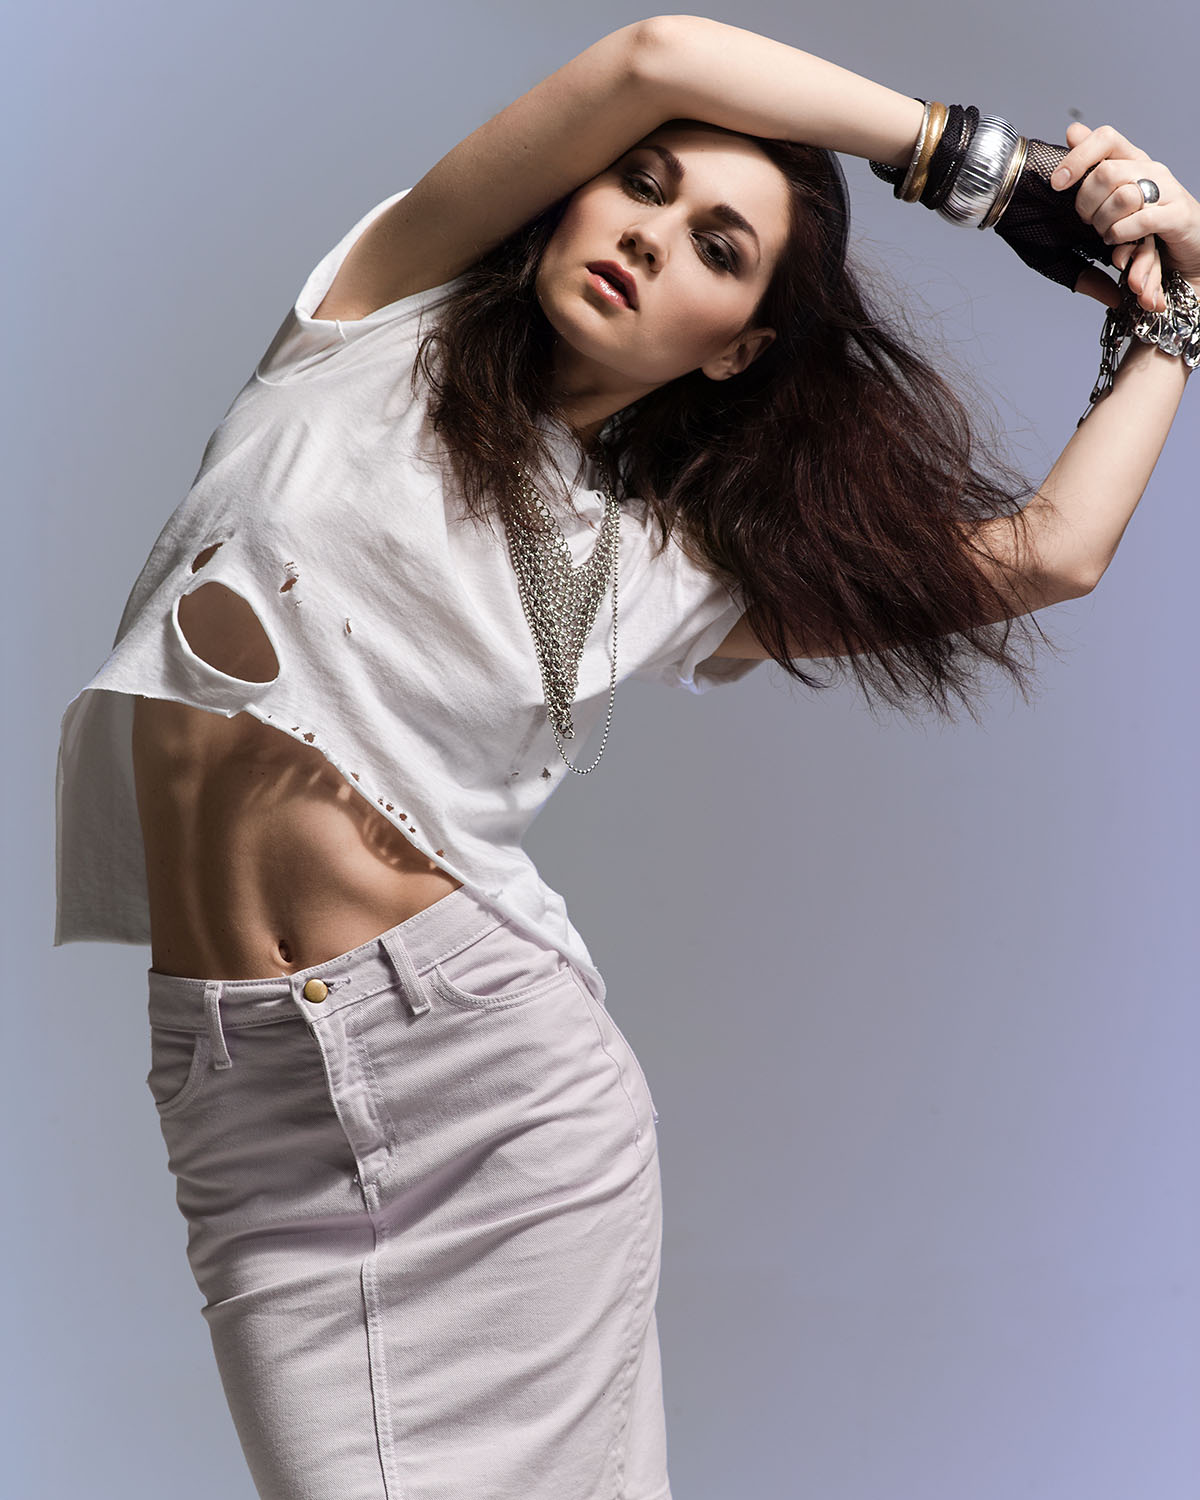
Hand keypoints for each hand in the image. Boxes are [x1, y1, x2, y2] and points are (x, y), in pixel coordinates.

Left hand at [1051, 120, 1199, 310]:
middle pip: (1106, 172)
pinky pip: (1141, 220)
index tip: (1057, 183)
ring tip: (1107, 234)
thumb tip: (1073, 130)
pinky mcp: (1178, 215)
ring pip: (1122, 196)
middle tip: (1089, 221)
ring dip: (1105, 224)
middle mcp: (1151, 169)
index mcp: (1133, 161)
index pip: (1106, 138)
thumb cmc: (1143, 225)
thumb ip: (1093, 165)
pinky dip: (1122, 235)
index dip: (1077, 157)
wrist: (1185, 249)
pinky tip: (1118, 242)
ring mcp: (1168, 190)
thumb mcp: (1113, 194)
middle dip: (1086, 204)